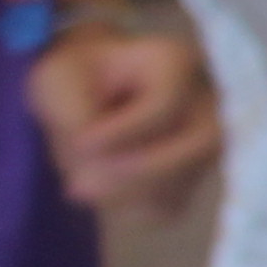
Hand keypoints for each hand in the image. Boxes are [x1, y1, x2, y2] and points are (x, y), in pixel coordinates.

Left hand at [27, 24, 217, 223]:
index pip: (166, 107)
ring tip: (81, 181)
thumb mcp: (57, 83)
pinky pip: (170, 205)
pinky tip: (102, 188)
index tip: (80, 141)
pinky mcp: (194, 174)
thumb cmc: (74, 76)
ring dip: (124, 191)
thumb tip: (91, 185)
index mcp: (174, 61)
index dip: (121, 134)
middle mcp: (207, 99)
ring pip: (184, 181)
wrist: (89, 86)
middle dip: (140, 172)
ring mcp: (208, 139)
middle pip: (201, 144)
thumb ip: (73, 122)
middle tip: (81, 184)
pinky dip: (130, 206)